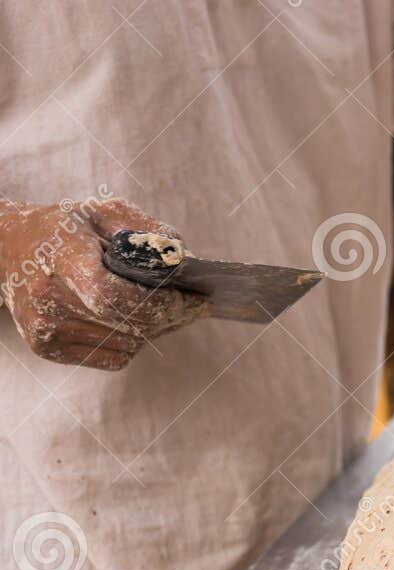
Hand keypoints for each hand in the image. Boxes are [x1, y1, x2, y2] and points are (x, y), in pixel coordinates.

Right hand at [0, 198, 206, 370]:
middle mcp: (46, 298)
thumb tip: (183, 260)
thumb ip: (145, 231)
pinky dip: (137, 342)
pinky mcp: (47, 348)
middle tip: (198, 304)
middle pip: (126, 323)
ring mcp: (44, 328)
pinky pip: (114, 357)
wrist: (7, 249)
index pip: (109, 294)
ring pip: (127, 344)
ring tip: (172, 309)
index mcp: (59, 257)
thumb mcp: (103, 212)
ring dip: (158, 329)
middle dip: (172, 315)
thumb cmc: (64, 229)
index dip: (156, 301)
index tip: (188, 295)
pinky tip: (141, 321)